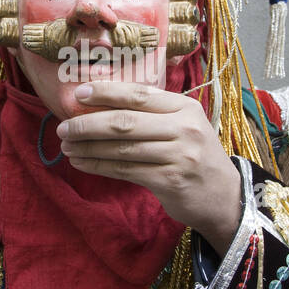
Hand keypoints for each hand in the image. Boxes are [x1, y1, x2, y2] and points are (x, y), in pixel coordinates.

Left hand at [56, 82, 242, 256]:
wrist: (225, 195)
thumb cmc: (195, 155)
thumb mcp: (184, 125)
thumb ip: (152, 114)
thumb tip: (100, 106)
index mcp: (185, 107)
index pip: (139, 94)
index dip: (106, 93)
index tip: (79, 94)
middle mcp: (184, 128)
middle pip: (125, 122)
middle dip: (88, 124)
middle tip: (64, 128)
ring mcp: (178, 156)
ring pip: (121, 149)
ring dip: (88, 148)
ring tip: (67, 146)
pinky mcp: (169, 181)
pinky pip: (125, 170)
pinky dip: (99, 166)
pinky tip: (82, 162)